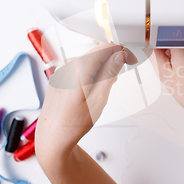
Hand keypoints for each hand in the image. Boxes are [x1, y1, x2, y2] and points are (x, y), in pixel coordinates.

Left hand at [36, 42, 126, 165]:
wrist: (52, 136)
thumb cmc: (73, 123)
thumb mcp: (99, 98)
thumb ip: (110, 73)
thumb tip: (120, 55)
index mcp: (78, 68)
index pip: (106, 47)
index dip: (122, 51)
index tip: (131, 59)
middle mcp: (67, 65)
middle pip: (97, 53)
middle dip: (111, 62)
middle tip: (118, 79)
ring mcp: (61, 70)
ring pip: (89, 61)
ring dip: (100, 70)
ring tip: (102, 90)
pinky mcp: (59, 75)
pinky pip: (79, 68)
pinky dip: (90, 74)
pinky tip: (91, 90)